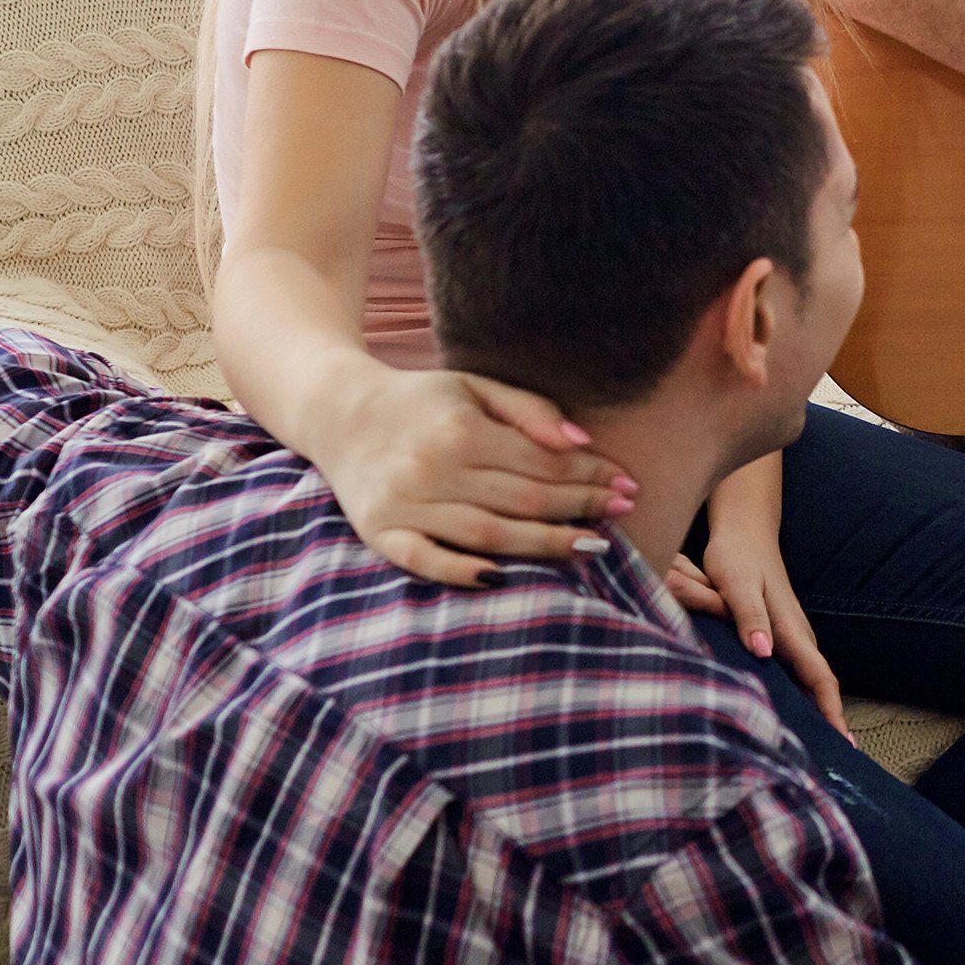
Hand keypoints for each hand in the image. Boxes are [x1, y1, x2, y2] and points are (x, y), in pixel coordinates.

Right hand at [321, 369, 634, 587]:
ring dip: (543, 543)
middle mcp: (432, 468)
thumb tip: (582, 441)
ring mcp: (403, 505)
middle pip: (522, 499)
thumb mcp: (476, 386)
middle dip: (579, 508)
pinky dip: (461, 572)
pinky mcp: (379, 533)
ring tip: (590, 546)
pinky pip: (425, 560)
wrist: (338, 414)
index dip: (589, 475)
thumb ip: (529, 411)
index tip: (627, 484)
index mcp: (460, 429)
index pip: (541, 461)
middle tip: (622, 514)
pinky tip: (502, 578)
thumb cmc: (422, 401)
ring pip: (487, 533)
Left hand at [668, 537, 850, 738]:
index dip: (831, 709)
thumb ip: (749, 618)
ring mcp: (790, 634)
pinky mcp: (779, 633)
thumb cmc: (737, 558)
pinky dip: (800, 695)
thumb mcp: (737, 585)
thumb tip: (763, 652)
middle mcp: (797, 635)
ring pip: (808, 680)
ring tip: (816, 748)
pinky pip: (796, 671)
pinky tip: (790, 711)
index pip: (819, 676)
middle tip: (834, 760)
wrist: (744, 532)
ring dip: (815, 710)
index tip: (843, 741)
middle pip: (820, 685)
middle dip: (829, 720)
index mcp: (790, 629)